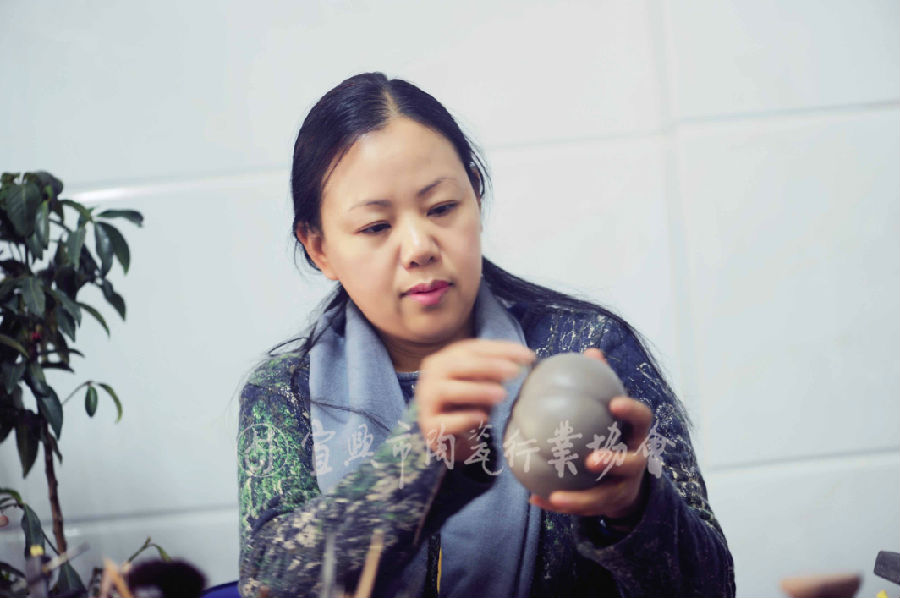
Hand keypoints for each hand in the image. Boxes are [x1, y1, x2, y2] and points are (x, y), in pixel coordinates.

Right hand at [416, 339, 534, 462]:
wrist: (444, 434)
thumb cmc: (465, 403)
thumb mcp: (480, 382)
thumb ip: (494, 371)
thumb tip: (522, 363)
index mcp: (446, 359)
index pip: (473, 348)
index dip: (501, 349)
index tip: (528, 356)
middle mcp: (432, 376)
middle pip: (456, 365)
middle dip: (487, 366)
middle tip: (514, 372)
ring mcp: (426, 401)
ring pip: (446, 390)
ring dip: (476, 390)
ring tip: (502, 394)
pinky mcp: (428, 426)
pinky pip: (443, 421)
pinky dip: (464, 418)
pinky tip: (483, 417)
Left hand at [529, 348, 653, 522]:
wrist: (624, 482)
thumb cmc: (612, 435)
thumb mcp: (611, 413)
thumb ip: (602, 384)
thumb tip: (591, 351)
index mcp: (636, 436)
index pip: (642, 420)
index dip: (632, 411)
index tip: (614, 402)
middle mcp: (636, 462)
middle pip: (634, 464)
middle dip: (615, 462)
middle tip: (591, 459)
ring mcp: (623, 487)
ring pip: (606, 496)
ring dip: (581, 498)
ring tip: (557, 496)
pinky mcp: (606, 506)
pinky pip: (581, 508)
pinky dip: (556, 503)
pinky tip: (534, 499)